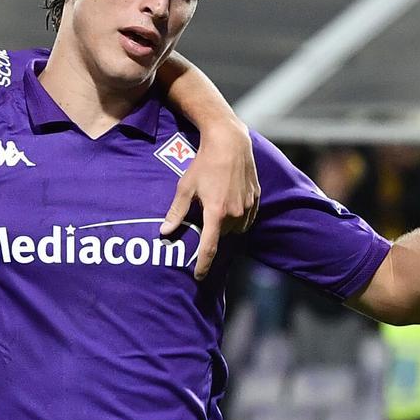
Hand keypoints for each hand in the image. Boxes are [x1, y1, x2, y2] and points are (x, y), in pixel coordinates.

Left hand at [160, 123, 259, 280]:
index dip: (203, 265)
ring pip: (236, 228)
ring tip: (215, 207)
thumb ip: (176, 212)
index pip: (209, 248)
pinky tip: (228, 203)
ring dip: (225, 225)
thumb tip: (164, 232)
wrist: (230, 143)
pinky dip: (238, 217)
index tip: (198, 277)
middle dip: (211, 232)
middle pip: (221, 235)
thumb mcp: (185, 187)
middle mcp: (235, 214)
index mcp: (216, 213)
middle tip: (202, 217)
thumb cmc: (204, 163)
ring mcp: (248, 207)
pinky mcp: (256, 199)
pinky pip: (247, 218)